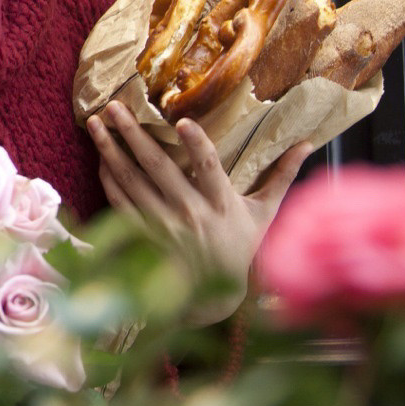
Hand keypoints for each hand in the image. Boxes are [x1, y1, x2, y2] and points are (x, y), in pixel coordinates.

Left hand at [86, 101, 310, 325]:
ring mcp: (163, 227)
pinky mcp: (142, 237)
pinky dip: (108, 179)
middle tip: (115, 106)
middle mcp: (191, 215)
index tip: (183, 121)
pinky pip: (120, 203)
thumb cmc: (239, 249)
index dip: (196, 146)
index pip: (209, 169)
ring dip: (111, 150)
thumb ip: (281, 176)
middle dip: (135, 135)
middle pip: (159, 169)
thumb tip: (309, 143)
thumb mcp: (264, 214)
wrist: (211, 299)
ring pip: (132, 182)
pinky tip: (100, 156)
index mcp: (222, 205)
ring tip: (95, 123)